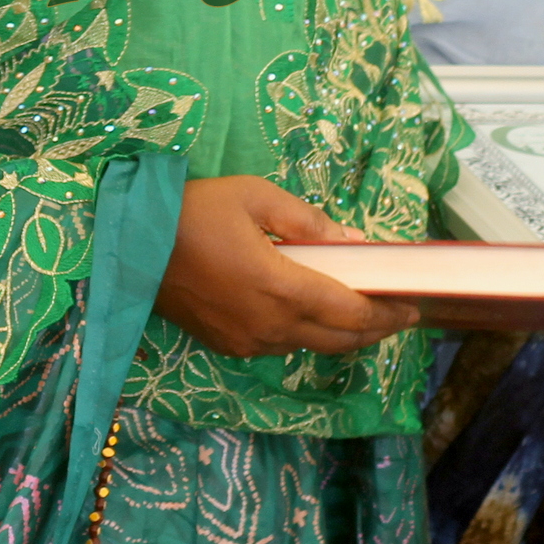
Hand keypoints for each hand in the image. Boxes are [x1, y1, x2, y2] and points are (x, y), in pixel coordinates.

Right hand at [152, 176, 419, 358]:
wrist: (129, 245)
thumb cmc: (194, 211)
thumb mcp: (256, 197)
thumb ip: (309, 222)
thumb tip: (354, 243)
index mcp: (282, 288)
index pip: (352, 312)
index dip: (388, 313)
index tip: (414, 305)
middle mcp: (270, 325)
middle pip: (339, 339)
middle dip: (376, 329)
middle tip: (399, 313)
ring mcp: (248, 342)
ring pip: (311, 346)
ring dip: (342, 334)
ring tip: (362, 312)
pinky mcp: (228, 345)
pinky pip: (281, 345)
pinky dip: (307, 334)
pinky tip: (311, 314)